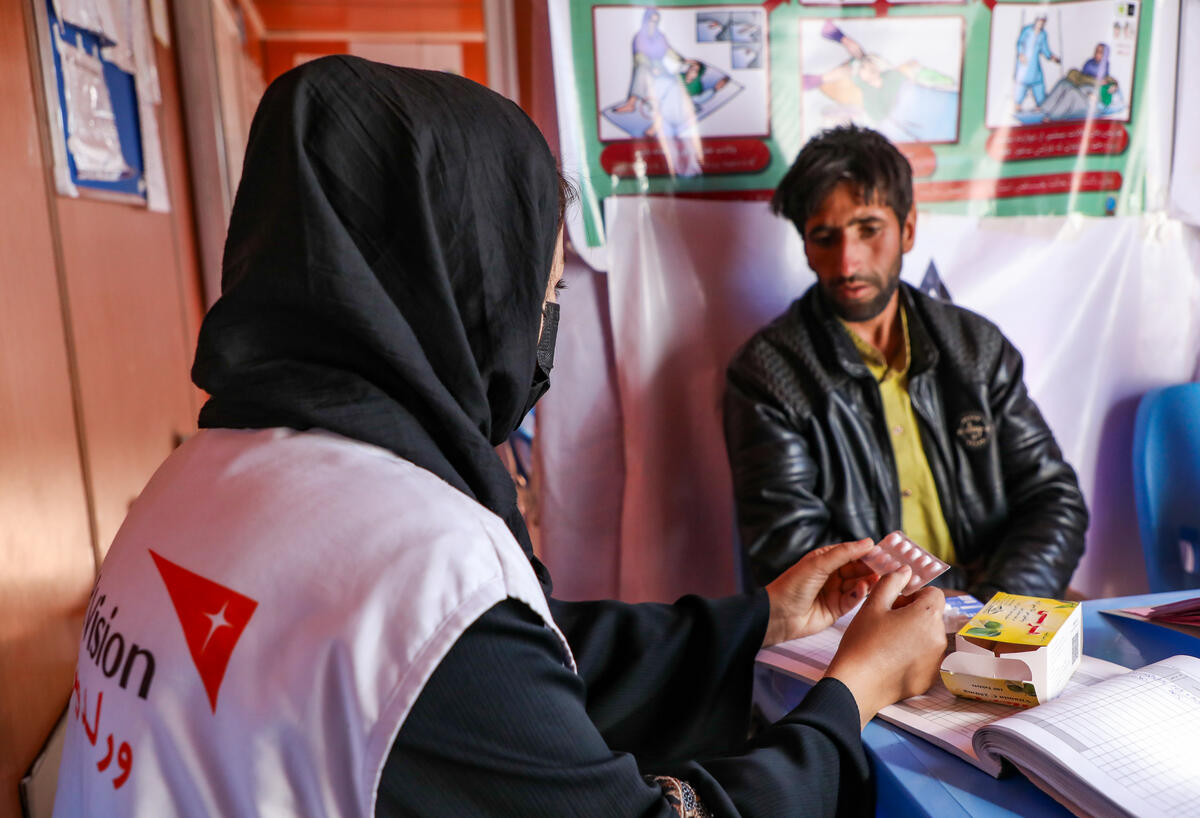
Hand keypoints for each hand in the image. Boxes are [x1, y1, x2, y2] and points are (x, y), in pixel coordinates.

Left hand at [762, 539, 877, 646]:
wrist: (778, 615)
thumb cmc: (792, 585)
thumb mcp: (818, 564)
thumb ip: (844, 553)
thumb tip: (868, 542)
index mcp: (825, 560)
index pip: (851, 554)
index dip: (867, 552)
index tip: (884, 551)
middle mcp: (831, 576)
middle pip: (857, 569)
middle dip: (871, 567)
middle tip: (889, 566)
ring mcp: (834, 593)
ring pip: (858, 585)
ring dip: (868, 581)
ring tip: (877, 577)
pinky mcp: (836, 609)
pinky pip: (853, 601)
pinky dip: (858, 595)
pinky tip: (862, 589)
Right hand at [824, 567, 945, 728]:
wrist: (856, 684)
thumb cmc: (862, 643)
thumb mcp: (873, 605)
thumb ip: (891, 582)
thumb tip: (905, 571)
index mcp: (927, 616)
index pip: (934, 594)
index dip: (914, 595)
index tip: (896, 604)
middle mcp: (938, 638)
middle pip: (931, 616)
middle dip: (912, 615)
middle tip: (885, 623)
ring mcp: (935, 661)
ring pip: (928, 637)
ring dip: (913, 635)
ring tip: (885, 642)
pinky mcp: (929, 678)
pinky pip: (925, 658)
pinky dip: (912, 656)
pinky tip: (889, 659)